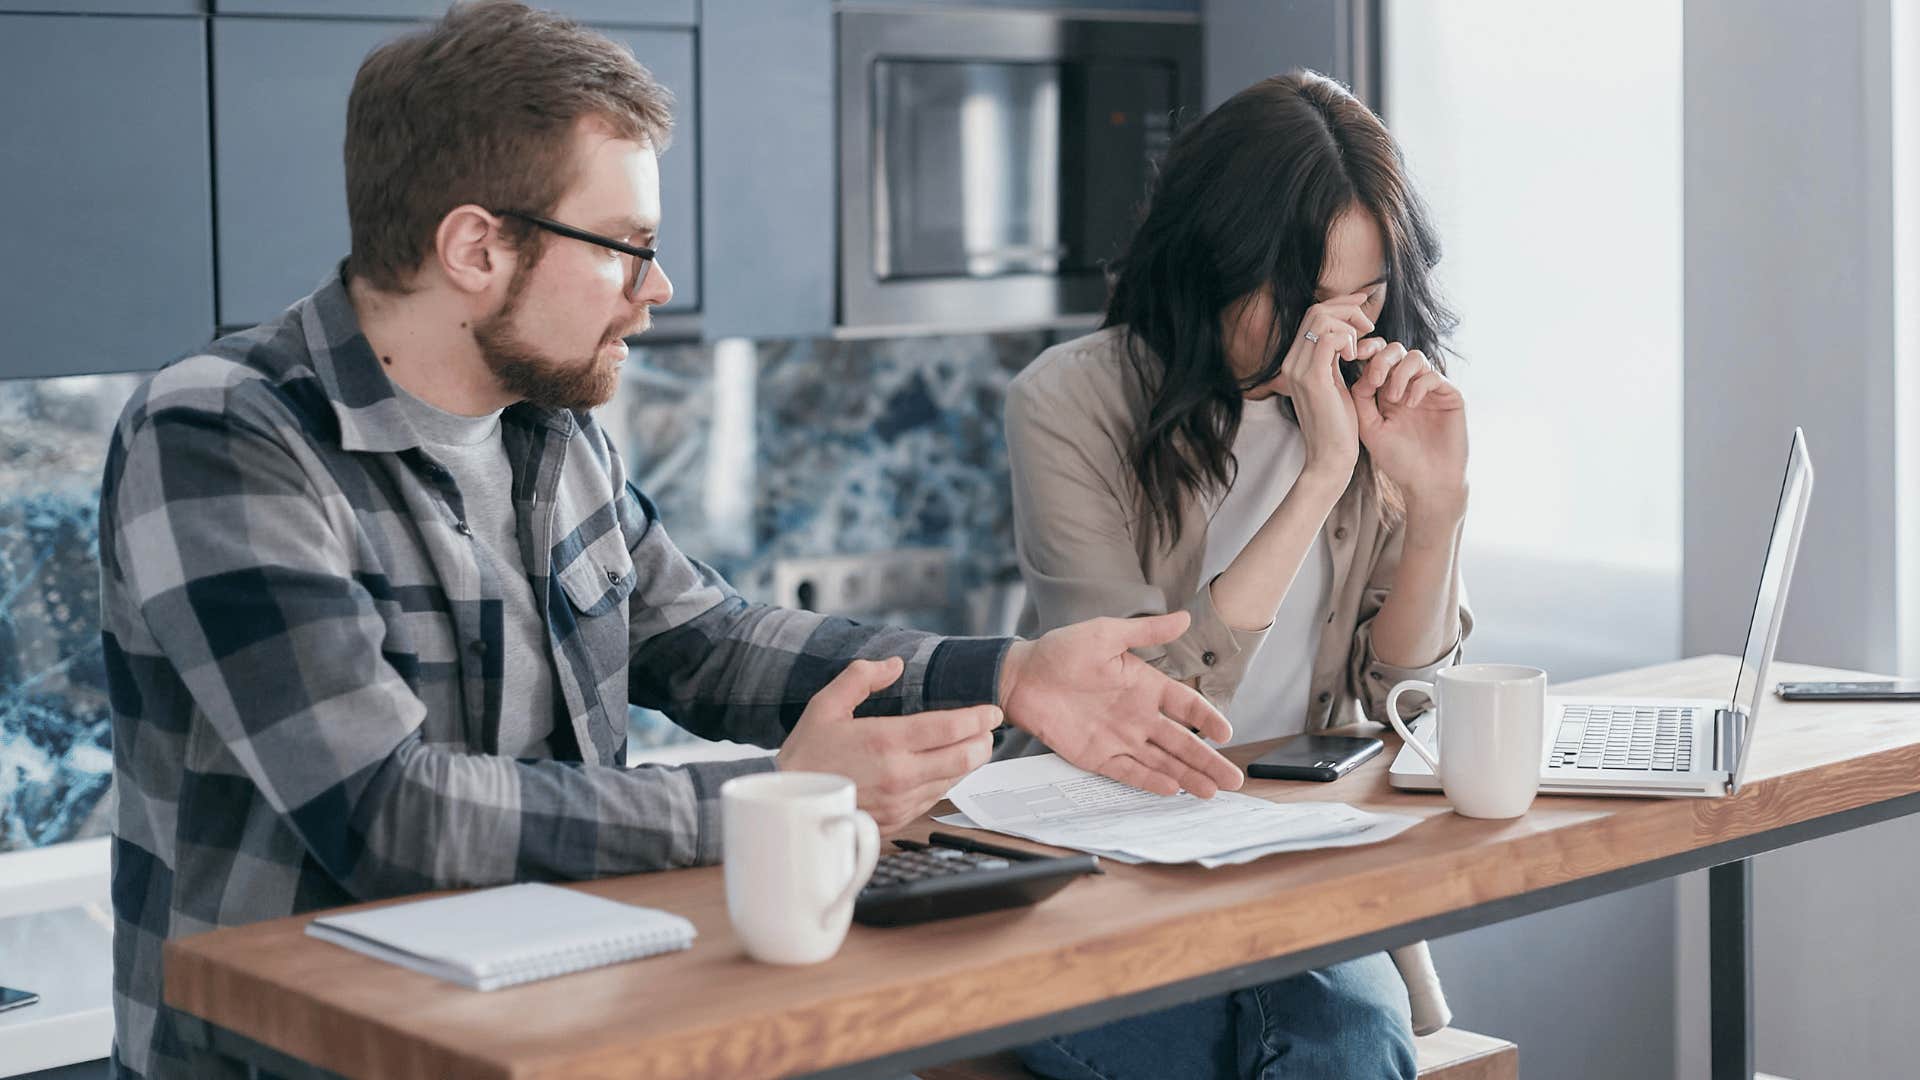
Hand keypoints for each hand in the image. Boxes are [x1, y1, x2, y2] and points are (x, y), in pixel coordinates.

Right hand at [777, 657, 999, 832]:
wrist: (787, 804)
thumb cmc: (805, 754)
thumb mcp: (825, 705)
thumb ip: (861, 678)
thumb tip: (893, 664)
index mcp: (885, 741)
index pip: (949, 728)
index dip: (978, 718)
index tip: (991, 711)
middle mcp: (899, 774)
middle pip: (964, 758)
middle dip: (984, 742)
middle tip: (989, 729)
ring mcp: (901, 801)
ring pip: (953, 780)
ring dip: (968, 762)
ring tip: (972, 746)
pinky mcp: (898, 820)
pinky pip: (934, 798)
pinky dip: (947, 781)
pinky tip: (944, 769)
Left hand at [998, 612, 1243, 796]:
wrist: (1022, 676)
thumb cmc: (1061, 650)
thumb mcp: (1106, 634)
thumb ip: (1146, 632)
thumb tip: (1184, 618)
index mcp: (1145, 685)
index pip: (1185, 705)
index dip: (1207, 719)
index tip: (1226, 734)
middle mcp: (1137, 714)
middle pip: (1181, 741)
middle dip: (1207, 760)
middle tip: (1233, 779)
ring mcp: (1119, 737)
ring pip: (1161, 760)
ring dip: (1186, 775)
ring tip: (1211, 791)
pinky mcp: (1097, 755)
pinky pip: (1129, 770)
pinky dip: (1149, 780)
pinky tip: (1172, 789)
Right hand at [1246, 291, 1381, 479]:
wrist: (1330, 457)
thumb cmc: (1338, 424)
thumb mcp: (1335, 383)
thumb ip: (1335, 358)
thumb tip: (1350, 334)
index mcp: (1295, 361)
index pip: (1313, 315)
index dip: (1341, 304)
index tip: (1363, 305)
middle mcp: (1291, 361)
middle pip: (1316, 311)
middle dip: (1348, 310)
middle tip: (1369, 327)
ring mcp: (1297, 369)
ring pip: (1321, 319)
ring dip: (1349, 325)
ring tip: (1363, 347)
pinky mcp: (1311, 378)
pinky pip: (1328, 339)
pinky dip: (1348, 340)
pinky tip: (1357, 357)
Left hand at [1353, 342, 1467, 515]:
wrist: (1427, 482)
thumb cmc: (1397, 459)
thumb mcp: (1370, 428)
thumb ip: (1361, 399)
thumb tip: (1359, 370)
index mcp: (1387, 390)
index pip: (1377, 358)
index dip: (1365, 351)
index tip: (1350, 355)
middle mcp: (1409, 385)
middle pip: (1396, 350)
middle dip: (1382, 359)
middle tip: (1375, 379)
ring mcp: (1430, 389)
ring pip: (1415, 357)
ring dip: (1400, 373)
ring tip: (1393, 399)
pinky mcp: (1450, 396)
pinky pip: (1433, 375)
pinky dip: (1418, 385)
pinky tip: (1409, 404)